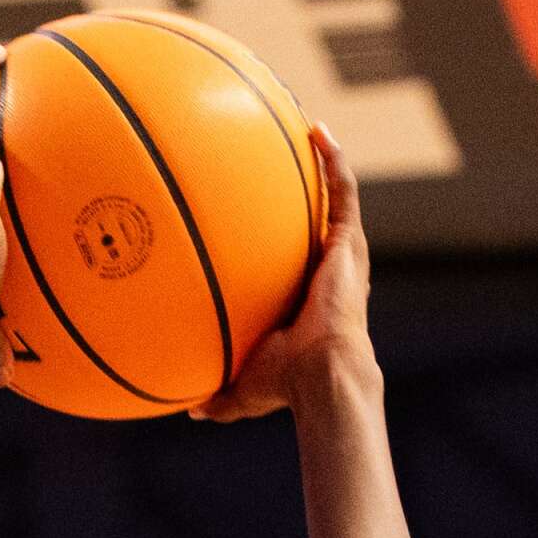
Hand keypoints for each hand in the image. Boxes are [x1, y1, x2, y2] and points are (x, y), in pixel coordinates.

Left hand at [194, 128, 367, 423]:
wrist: (323, 374)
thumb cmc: (286, 385)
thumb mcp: (241, 386)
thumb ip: (216, 392)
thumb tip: (188, 409)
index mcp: (306, 297)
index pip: (295, 259)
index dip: (283, 237)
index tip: (261, 217)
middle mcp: (328, 270)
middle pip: (319, 220)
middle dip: (308, 189)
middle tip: (284, 159)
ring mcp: (342, 254)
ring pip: (337, 197)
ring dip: (326, 163)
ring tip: (309, 128)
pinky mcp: (349, 243)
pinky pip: (343, 190)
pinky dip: (333, 160)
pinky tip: (317, 131)